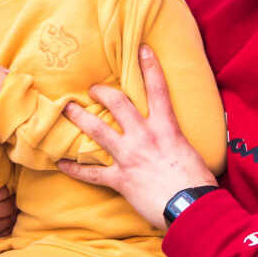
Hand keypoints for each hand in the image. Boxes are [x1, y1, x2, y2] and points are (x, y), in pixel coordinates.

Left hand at [57, 45, 216, 228]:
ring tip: (67, 110)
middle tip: (92, 88)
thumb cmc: (197, 182)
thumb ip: (177, 141)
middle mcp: (144, 137)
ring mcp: (129, 157)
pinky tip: (60, 164)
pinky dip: (75, 169)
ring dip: (80, 118)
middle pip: (118, 104)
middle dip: (102, 92)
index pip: (158, 90)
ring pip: (98, 131)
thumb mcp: (190, 152)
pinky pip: (92, 173)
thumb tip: (174, 141)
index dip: (150, 67)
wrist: (191, 207)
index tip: (142, 49)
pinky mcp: (120, 180)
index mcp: (166, 128)